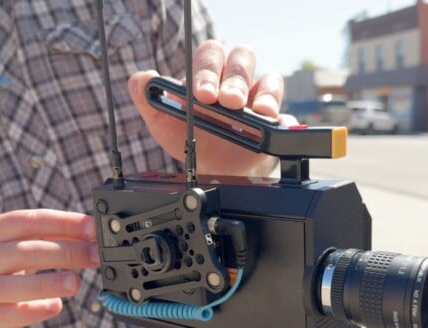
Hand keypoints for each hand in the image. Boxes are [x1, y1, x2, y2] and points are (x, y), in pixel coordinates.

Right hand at [0, 209, 99, 327]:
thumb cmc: (7, 258)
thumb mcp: (24, 238)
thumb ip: (57, 233)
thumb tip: (94, 232)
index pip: (32, 221)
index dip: (65, 223)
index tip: (93, 228)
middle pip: (26, 252)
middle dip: (66, 253)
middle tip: (96, 257)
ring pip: (13, 286)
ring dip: (48, 283)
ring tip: (76, 282)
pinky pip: (9, 315)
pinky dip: (34, 312)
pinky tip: (56, 306)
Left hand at [128, 40, 281, 176]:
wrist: (212, 171)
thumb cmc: (190, 139)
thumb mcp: (163, 122)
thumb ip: (147, 99)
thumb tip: (142, 78)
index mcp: (208, 74)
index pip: (210, 56)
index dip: (207, 71)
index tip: (201, 95)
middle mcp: (235, 80)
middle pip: (242, 59)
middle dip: (235, 79)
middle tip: (228, 102)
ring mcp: (258, 98)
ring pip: (270, 79)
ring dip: (265, 94)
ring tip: (258, 112)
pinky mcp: (276, 120)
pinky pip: (286, 113)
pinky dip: (282, 118)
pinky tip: (275, 125)